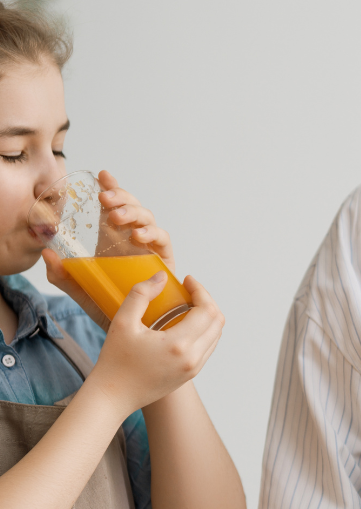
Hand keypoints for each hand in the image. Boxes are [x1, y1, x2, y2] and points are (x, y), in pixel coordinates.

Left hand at [42, 170, 177, 328]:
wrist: (135, 332)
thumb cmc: (112, 308)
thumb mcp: (81, 290)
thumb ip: (63, 275)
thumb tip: (46, 253)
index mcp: (114, 241)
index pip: (114, 208)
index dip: (111, 189)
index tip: (102, 175)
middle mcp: (134, 241)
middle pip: (133, 208)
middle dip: (121, 198)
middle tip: (104, 200)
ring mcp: (151, 249)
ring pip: (148, 219)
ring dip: (134, 213)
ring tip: (117, 218)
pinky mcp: (165, 261)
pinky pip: (163, 240)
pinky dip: (152, 233)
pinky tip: (138, 236)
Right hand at [86, 272, 223, 416]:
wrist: (113, 396)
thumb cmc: (115, 360)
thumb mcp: (123, 322)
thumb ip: (142, 294)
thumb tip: (162, 276)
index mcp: (179, 344)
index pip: (207, 309)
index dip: (200, 290)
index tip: (187, 280)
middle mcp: (193, 358)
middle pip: (217, 321)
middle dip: (206, 300)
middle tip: (189, 290)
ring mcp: (194, 368)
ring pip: (216, 335)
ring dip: (207, 316)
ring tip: (187, 304)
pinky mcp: (191, 374)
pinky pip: (208, 347)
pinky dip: (204, 331)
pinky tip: (185, 323)